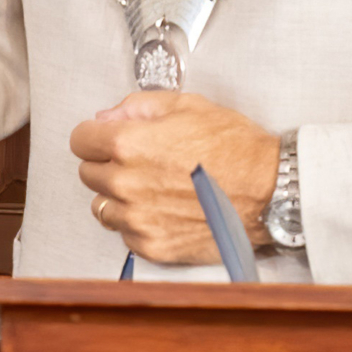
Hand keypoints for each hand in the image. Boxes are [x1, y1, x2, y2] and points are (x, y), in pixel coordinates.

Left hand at [69, 92, 278, 265]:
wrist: (270, 192)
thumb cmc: (237, 149)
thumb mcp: (188, 105)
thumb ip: (138, 106)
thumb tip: (107, 116)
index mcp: (129, 144)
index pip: (80, 140)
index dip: (95, 136)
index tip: (106, 139)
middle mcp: (126, 184)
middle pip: (88, 173)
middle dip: (108, 165)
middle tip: (141, 162)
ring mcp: (138, 219)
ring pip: (102, 206)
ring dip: (119, 197)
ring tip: (153, 188)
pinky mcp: (152, 245)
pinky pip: (125, 233)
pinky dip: (139, 223)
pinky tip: (165, 210)